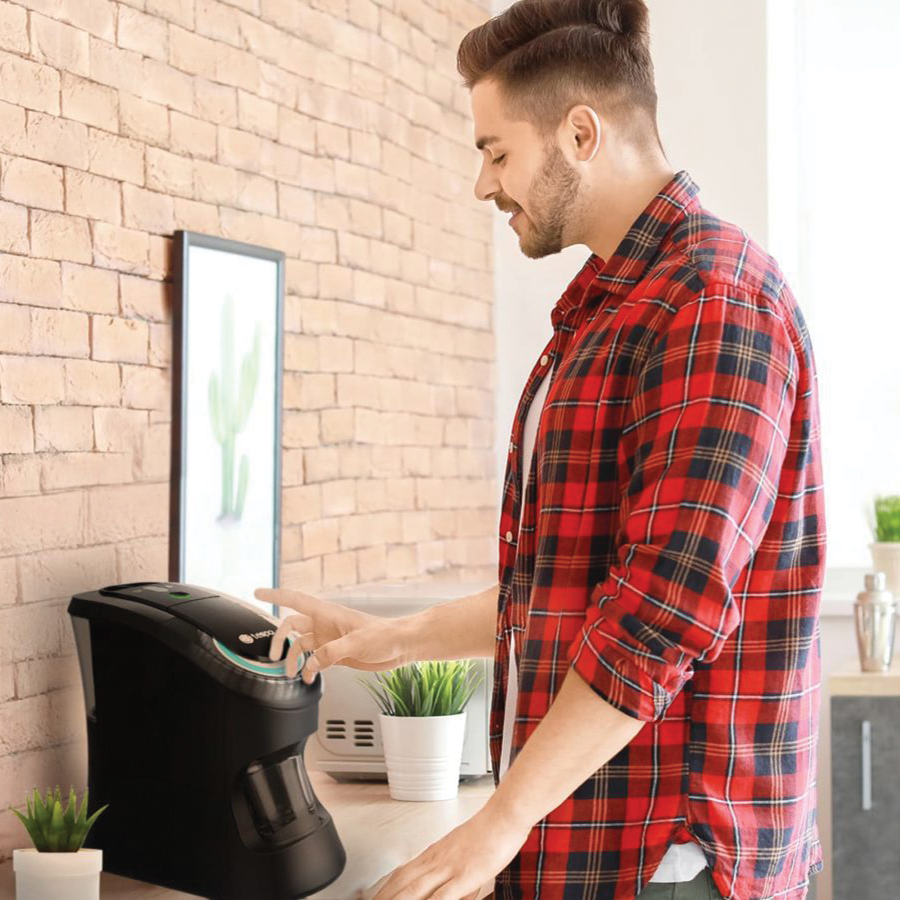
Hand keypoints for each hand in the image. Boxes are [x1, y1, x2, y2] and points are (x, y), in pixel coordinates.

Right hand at [254, 587, 416, 681]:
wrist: (401, 646)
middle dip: (279, 639)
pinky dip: (307, 670)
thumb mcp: (357, 642)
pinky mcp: (335, 654)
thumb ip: (331, 652)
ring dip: (294, 660)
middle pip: (291, 626)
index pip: (295, 600)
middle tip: (274, 657)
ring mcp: (329, 639)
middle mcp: (325, 624)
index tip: (257, 593)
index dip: (275, 595)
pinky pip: (313, 660)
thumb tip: (311, 664)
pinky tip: (309, 678)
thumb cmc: (385, 635)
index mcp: (328, 613)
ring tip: (292, 673)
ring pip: (300, 646)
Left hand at [366, 803, 528, 899]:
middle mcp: (435, 860)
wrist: (504, 816)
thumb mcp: (464, 853)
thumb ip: (453, 873)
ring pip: (414, 889)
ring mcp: (448, 868)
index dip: (385, 888)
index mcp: (434, 854)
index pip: (401, 873)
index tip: (375, 897)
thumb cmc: (488, 833)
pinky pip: (442, 897)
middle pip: (401, 882)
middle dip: (384, 896)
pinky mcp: (464, 875)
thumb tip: (448, 891)